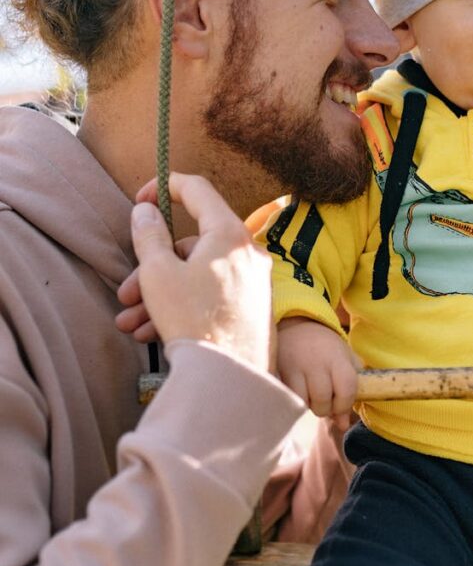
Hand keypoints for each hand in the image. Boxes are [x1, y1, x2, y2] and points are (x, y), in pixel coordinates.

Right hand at [129, 173, 272, 369]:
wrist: (231, 379)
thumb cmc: (194, 322)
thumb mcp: (158, 274)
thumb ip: (149, 236)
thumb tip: (146, 211)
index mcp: (229, 233)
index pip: (196, 189)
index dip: (164, 186)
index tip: (140, 201)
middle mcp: (248, 253)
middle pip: (191, 244)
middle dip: (151, 268)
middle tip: (125, 291)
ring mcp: (254, 283)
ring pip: (197, 276)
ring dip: (159, 296)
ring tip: (130, 322)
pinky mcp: (253, 309)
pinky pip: (211, 297)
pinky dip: (183, 308)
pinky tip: (151, 333)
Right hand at [277, 317, 360, 429]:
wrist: (296, 325)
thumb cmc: (325, 348)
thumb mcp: (345, 360)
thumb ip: (350, 391)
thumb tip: (343, 425)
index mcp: (338, 358)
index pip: (347, 389)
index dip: (344, 405)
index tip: (340, 405)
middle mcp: (317, 361)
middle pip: (323, 400)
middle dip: (325, 409)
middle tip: (324, 401)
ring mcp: (296, 366)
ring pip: (304, 402)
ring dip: (309, 405)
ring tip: (310, 395)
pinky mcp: (279, 370)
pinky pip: (289, 396)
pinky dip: (295, 400)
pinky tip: (298, 391)